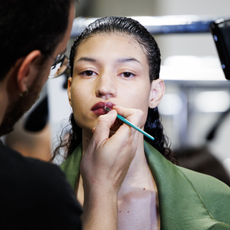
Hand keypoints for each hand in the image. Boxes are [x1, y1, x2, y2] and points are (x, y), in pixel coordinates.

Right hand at [80, 106, 142, 229]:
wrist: (102, 191)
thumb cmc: (96, 168)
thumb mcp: (96, 141)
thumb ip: (104, 124)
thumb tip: (112, 113)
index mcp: (126, 138)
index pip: (136, 114)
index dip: (124, 110)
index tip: (112, 113)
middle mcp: (133, 143)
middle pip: (133, 121)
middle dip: (119, 117)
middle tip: (105, 122)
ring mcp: (131, 150)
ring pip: (129, 130)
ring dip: (116, 127)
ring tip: (101, 132)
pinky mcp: (128, 155)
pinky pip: (126, 139)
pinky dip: (117, 135)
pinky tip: (104, 141)